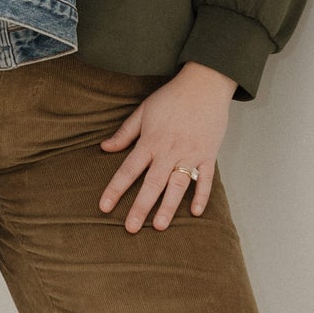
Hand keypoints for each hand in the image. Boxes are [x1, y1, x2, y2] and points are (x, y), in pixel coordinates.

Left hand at [97, 61, 237, 230]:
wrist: (205, 83)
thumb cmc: (172, 96)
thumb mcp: (143, 110)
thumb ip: (125, 133)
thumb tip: (104, 148)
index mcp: (151, 141)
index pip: (128, 170)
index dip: (115, 189)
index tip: (104, 207)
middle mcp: (169, 151)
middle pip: (152, 184)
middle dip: (140, 208)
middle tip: (130, 229)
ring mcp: (191, 154)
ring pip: (177, 186)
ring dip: (168, 207)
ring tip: (158, 226)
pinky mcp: (209, 155)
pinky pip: (206, 179)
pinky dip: (201, 195)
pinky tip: (194, 212)